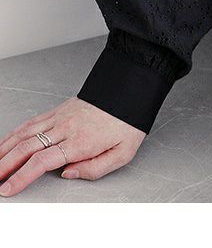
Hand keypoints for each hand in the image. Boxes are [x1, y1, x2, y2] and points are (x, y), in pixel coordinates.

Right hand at [0, 97, 145, 196]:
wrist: (132, 90)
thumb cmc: (128, 122)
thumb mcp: (122, 153)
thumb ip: (94, 169)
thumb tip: (67, 174)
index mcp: (80, 141)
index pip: (42, 161)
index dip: (22, 177)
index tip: (8, 189)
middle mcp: (66, 127)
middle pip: (27, 147)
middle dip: (5, 165)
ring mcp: (60, 116)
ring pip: (25, 133)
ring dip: (5, 149)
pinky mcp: (59, 110)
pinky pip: (32, 122)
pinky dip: (14, 133)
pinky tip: (6, 142)